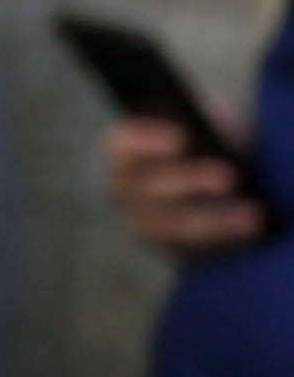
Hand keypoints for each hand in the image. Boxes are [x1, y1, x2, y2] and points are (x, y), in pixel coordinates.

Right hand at [106, 114, 267, 258]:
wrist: (220, 181)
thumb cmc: (211, 143)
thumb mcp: (205, 126)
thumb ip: (204, 130)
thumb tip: (218, 139)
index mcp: (128, 150)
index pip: (124, 143)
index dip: (147, 141)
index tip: (180, 138)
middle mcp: (127, 188)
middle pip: (147, 187)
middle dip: (188, 182)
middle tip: (228, 177)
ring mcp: (145, 221)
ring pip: (169, 225)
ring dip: (211, 219)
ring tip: (252, 214)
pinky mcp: (173, 247)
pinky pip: (193, 249)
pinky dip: (224, 238)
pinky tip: (252, 229)